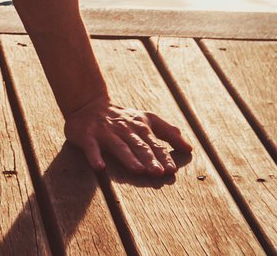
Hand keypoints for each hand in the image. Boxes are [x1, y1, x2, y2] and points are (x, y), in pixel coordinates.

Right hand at [66, 100, 190, 175]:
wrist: (88, 104)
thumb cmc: (122, 117)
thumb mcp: (147, 120)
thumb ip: (168, 133)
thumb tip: (189, 148)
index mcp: (140, 126)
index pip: (154, 143)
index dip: (163, 156)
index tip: (171, 170)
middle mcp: (124, 129)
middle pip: (138, 145)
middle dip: (149, 158)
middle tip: (158, 172)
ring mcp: (106, 133)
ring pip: (119, 146)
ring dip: (128, 158)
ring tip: (138, 170)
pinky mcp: (88, 136)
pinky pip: (91, 148)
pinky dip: (95, 157)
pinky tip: (100, 167)